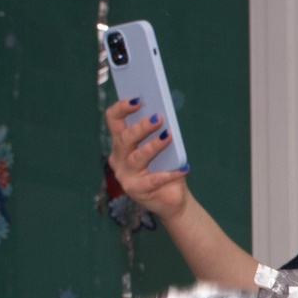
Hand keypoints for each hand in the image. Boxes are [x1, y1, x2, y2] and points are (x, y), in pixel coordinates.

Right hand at [105, 97, 187, 218]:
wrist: (172, 198)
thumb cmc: (166, 168)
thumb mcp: (162, 148)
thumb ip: (159, 132)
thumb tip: (163, 115)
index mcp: (120, 143)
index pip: (113, 120)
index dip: (121, 108)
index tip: (137, 99)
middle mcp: (118, 158)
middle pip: (125, 138)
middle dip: (141, 126)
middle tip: (158, 118)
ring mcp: (125, 176)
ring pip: (137, 157)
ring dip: (154, 146)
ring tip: (169, 136)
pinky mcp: (136, 190)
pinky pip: (154, 180)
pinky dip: (171, 174)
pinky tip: (184, 168)